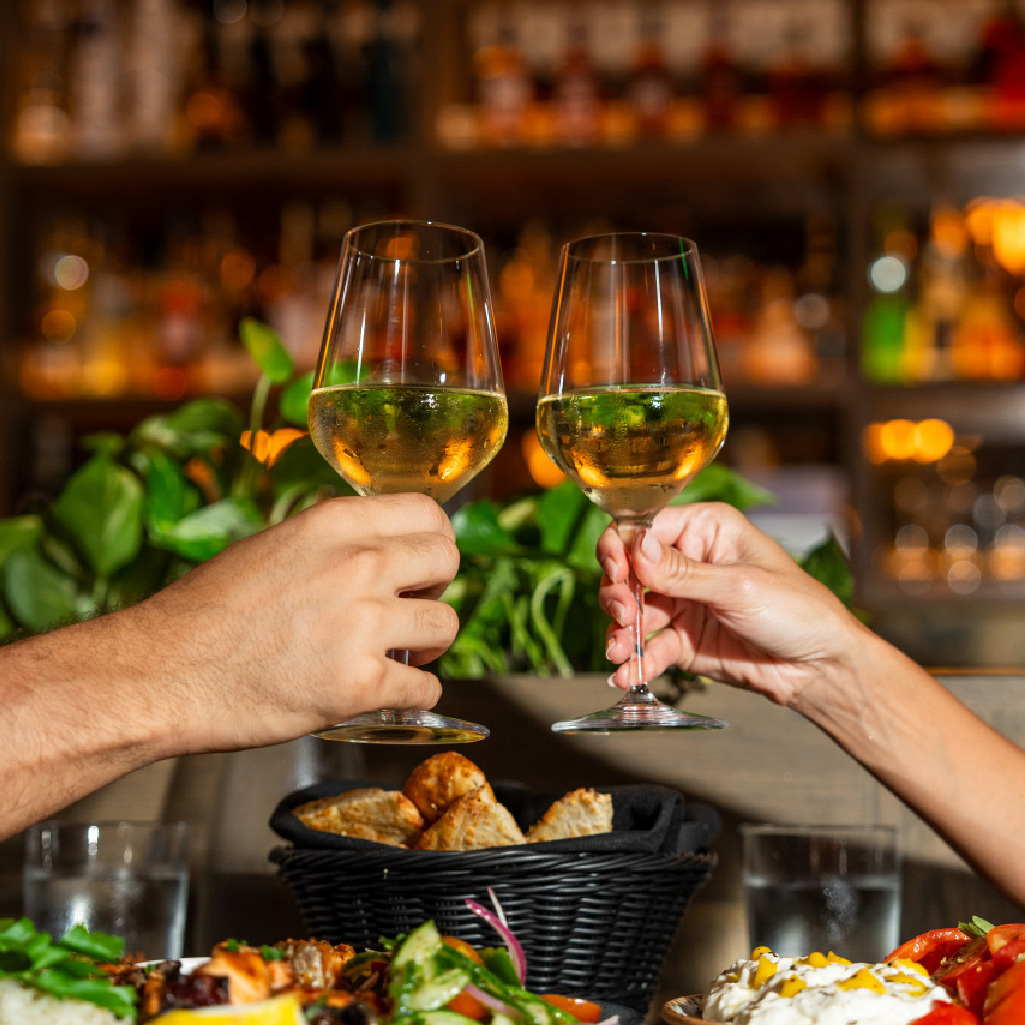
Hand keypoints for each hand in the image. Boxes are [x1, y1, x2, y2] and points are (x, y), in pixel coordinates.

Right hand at [128, 493, 460, 753]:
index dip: (434, 540)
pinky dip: (418, 697)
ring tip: (404, 655)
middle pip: (447, 561)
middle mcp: (357, 565)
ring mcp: (362, 624)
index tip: (425, 564)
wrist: (161, 674)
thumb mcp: (273, 548)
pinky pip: (426, 689)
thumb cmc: (205, 614)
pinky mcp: (359, 685)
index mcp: (334, 524)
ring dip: (431, 645)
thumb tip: (377, 551)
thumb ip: (331, 545)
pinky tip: (395, 695)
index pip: (427, 513)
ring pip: (446, 626)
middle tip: (415, 609)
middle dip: (438, 588)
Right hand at [597, 502, 863, 706]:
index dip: (622, 547)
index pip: (644, 527)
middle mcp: (688, 561)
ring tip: (620, 650)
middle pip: (629, 569)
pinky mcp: (683, 640)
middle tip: (623, 614)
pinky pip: (649, 648)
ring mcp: (683, 602)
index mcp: (705, 530)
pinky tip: (627, 674)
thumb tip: (634, 545)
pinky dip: (634, 661)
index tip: (617, 573)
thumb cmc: (799, 611)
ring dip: (620, 631)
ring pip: (632, 611)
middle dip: (618, 592)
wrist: (821, 669)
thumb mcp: (740, 587)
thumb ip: (683, 572)